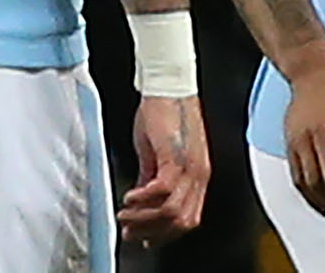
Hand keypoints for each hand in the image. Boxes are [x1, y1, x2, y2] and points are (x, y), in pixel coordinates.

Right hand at [120, 95, 209, 244]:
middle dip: (152, 231)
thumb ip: (153, 178)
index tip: (142, 237)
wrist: (168, 87)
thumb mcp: (159, 154)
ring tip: (125, 213)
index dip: (164, 234)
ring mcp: (191, 166)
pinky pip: (163, 190)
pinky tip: (130, 196)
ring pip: (173, 211)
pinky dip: (143, 199)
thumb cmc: (165, 114)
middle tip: (129, 229)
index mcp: (198, 174)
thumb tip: (143, 201)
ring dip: (144, 218)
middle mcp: (199, 173)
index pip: (189, 218)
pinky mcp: (176, 156)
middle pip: (183, 221)